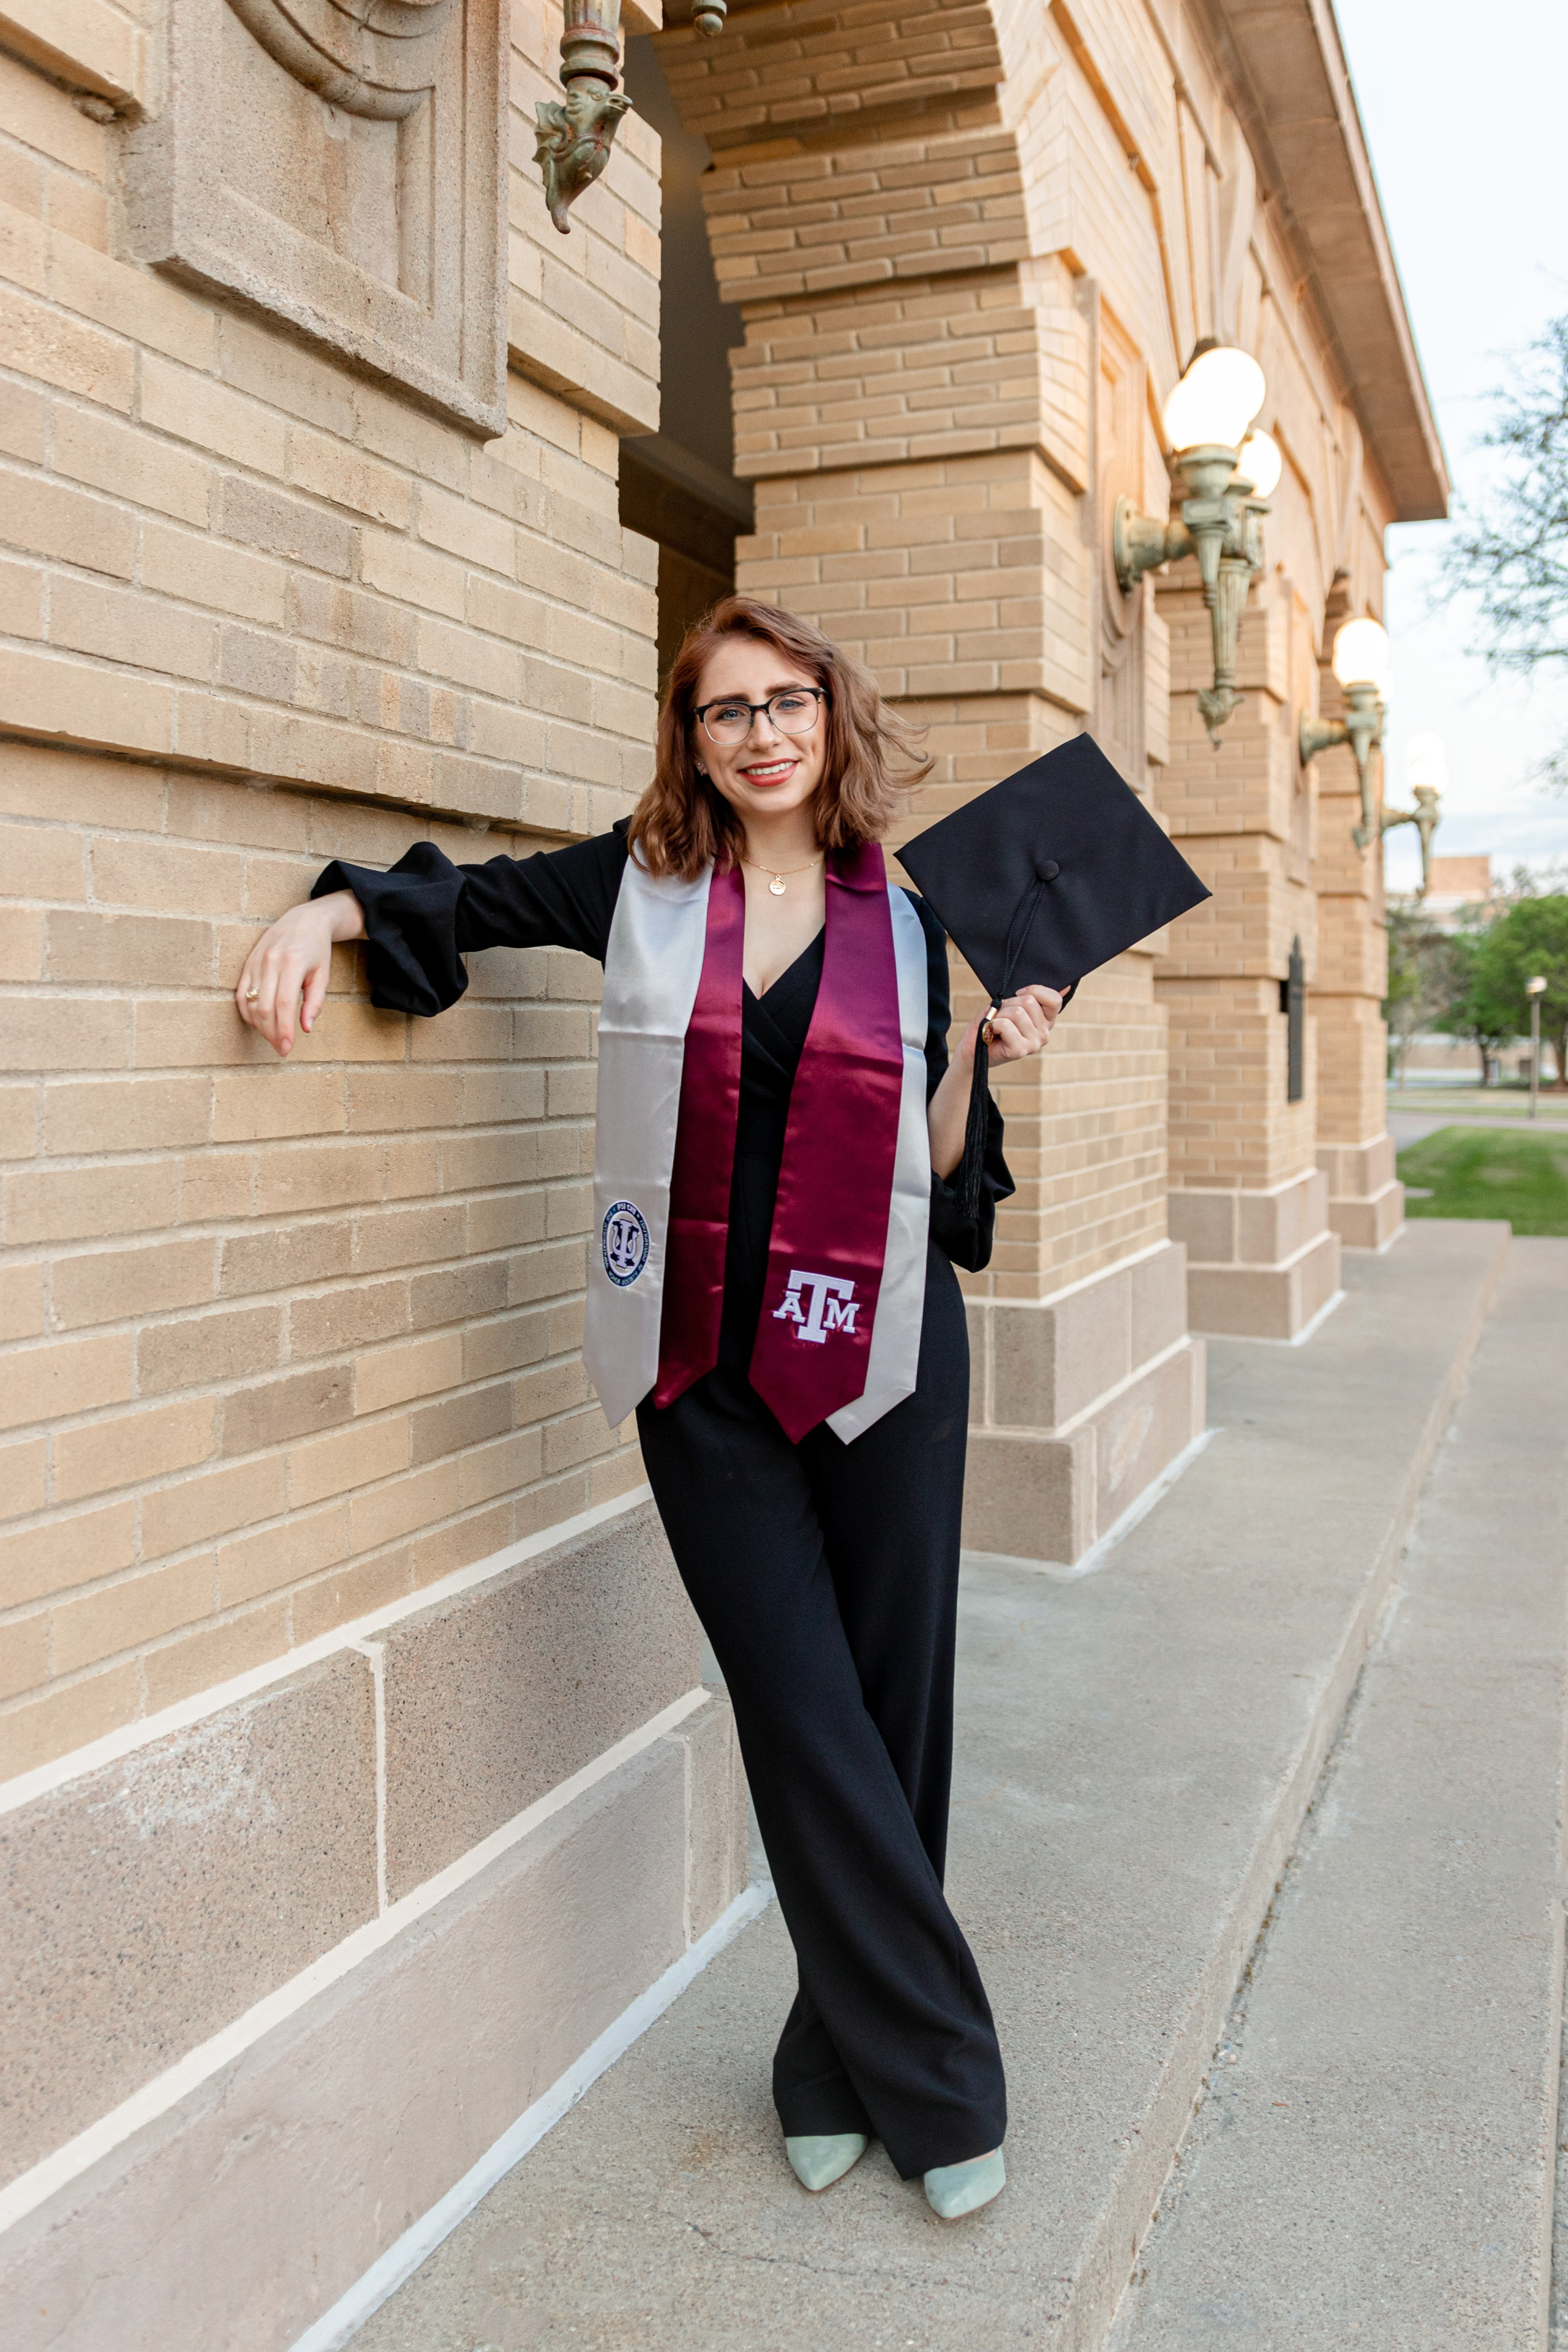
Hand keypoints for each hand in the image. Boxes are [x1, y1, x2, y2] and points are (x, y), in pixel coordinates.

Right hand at [234, 890, 363, 1057]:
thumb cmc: (317, 950)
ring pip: (250, 1003)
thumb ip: (315, 1002)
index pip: (283, 1004)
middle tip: (281, 1048)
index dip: (283, 1029)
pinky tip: (258, 1022)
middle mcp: (270, 962)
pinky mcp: (247, 963)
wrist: (303, 920)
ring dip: (259, 1025)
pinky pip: (240, 993)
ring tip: (272, 1036)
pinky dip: (247, 1012)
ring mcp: (255, 962)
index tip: (286, 1048)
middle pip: (264, 1007)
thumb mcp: (323, 975)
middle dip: (271, 1033)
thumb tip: (305, 1028)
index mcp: (292, 963)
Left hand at [966, 982, 1062, 1070]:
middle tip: (1002, 1016)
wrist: (973, 1047)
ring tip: (997, 1025)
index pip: (1054, 999)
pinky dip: (994, 1024)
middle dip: (1008, 1003)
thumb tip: (1066, 986)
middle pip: (1029, 1002)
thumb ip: (1034, 996)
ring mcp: (1034, 1043)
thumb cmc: (993, 1024)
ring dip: (1000, 1015)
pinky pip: (1006, 1024)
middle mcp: (1044, 1033)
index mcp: (1046, 1021)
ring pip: (1016, 1012)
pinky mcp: (1021, 1050)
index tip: (1018, 995)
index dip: (1034, 990)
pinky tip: (993, 1033)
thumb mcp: (1012, 1004)